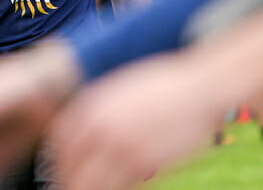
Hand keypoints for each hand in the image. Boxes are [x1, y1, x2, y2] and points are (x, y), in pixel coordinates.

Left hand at [49, 52, 222, 189]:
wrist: (202, 86)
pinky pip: (120, 188)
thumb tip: (85, 128)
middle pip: (70, 166)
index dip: (60, 159)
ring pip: (91, 184)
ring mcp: (122, 145)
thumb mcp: (124, 86)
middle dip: (69, 181)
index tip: (64, 169)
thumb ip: (101, 106)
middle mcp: (101, 125)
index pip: (60, 140)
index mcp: (93, 104)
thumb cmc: (167, 84)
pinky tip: (119, 189)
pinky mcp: (145, 163)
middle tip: (72, 188)